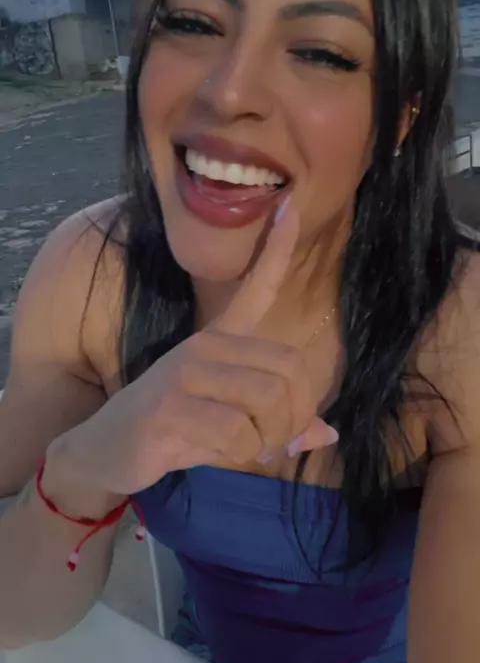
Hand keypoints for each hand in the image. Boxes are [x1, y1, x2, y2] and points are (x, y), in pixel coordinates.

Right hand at [50, 200, 337, 495]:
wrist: (107, 449)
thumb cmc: (175, 431)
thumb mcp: (232, 426)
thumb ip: (277, 423)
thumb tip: (328, 432)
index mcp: (221, 339)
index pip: (257, 286)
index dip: (277, 248)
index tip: (292, 206)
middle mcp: (205, 345)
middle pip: (290, 370)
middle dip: (296, 417)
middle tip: (278, 442)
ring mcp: (184, 371)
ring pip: (268, 399)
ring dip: (272, 439)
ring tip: (255, 451)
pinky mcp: (169, 405)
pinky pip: (237, 430)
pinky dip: (243, 453)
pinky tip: (225, 456)